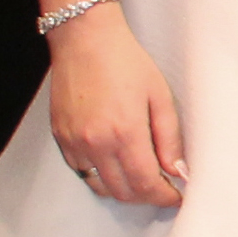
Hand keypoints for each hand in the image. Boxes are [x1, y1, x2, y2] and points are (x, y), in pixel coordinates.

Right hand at [46, 11, 188, 206]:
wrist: (85, 40)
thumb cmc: (126, 62)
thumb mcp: (160, 96)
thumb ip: (169, 138)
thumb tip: (177, 171)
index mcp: (125, 133)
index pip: (147, 184)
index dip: (164, 196)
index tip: (176, 196)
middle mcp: (96, 143)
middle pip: (124, 191)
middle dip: (147, 196)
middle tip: (162, 188)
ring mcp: (74, 142)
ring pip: (101, 186)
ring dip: (124, 190)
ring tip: (141, 179)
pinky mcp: (61, 138)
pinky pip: (82, 171)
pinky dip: (100, 177)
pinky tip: (115, 165)